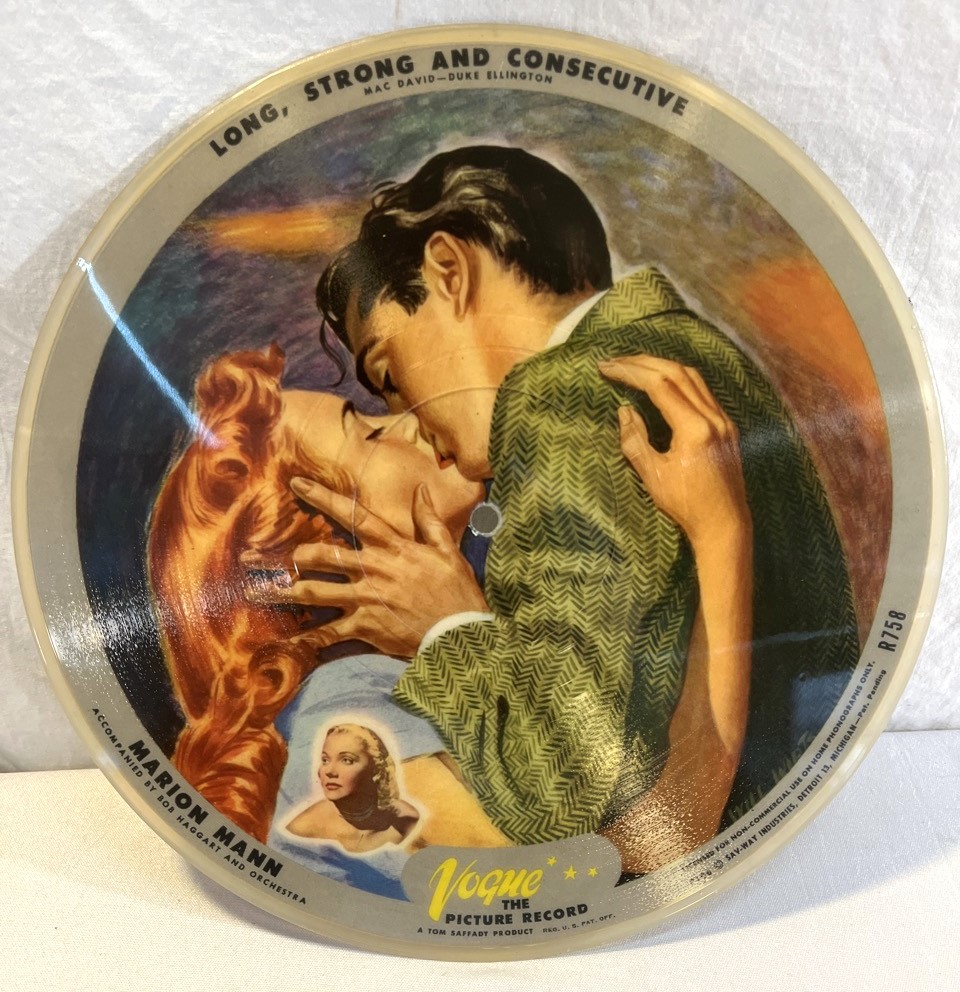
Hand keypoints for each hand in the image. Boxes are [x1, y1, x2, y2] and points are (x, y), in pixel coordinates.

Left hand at [243, 477, 487, 658]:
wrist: (460, 632)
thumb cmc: (456, 590)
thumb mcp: (447, 550)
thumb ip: (430, 520)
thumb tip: (421, 490)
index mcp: (392, 547)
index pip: (353, 516)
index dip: (323, 498)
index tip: (297, 484)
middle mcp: (373, 569)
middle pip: (323, 556)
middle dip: (297, 555)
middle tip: (276, 556)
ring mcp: (366, 598)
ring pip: (316, 591)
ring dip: (288, 592)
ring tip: (265, 592)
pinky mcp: (365, 627)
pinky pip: (329, 633)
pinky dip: (309, 639)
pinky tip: (291, 642)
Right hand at [599, 355, 750, 550]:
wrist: (724, 524)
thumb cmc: (686, 506)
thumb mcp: (653, 476)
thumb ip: (635, 441)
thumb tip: (624, 410)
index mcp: (694, 429)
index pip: (659, 385)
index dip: (630, 372)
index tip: (606, 368)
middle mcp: (714, 418)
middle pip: (677, 373)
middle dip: (643, 363)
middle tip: (615, 361)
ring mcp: (724, 420)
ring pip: (693, 377)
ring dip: (662, 366)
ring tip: (635, 366)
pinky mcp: (727, 427)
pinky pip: (703, 391)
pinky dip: (679, 379)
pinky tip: (662, 383)